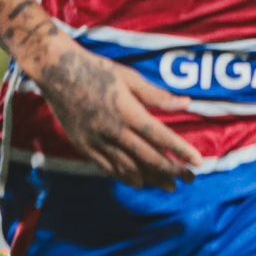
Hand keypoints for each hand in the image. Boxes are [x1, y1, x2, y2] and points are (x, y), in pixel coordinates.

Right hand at [31, 40, 203, 189]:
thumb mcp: (130, 77)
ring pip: (128, 167)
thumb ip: (158, 96)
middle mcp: (112, 129)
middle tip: (190, 180)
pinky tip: (139, 182)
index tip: (198, 162)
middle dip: (172, 170)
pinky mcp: (83, 145)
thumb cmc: (97, 69)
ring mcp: (96, 140)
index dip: (180, 150)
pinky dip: (125, 177)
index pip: (159, 136)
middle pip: (147, 157)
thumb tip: (187, 104)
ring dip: (152, 179)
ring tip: (170, 186)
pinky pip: (107, 167)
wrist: (57, 72)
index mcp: (127, 110)